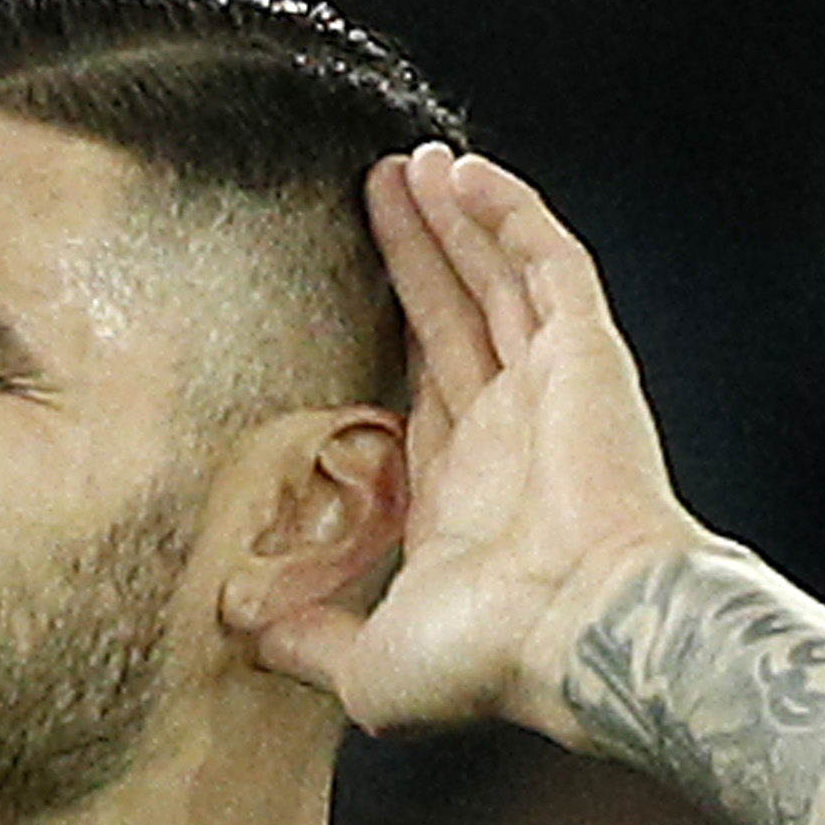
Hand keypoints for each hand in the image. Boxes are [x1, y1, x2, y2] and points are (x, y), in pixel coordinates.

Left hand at [256, 144, 713, 748]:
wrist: (587, 633)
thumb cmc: (494, 659)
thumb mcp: (370, 665)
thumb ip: (306, 638)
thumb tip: (236, 625)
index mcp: (463, 494)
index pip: (421, 387)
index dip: (391, 332)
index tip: (342, 286)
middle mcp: (510, 432)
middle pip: (455, 315)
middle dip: (418, 252)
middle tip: (374, 186)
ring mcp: (552, 388)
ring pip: (498, 277)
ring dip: (457, 218)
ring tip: (413, 159)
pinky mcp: (587, 355)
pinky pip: (549, 264)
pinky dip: (511, 214)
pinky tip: (465, 170)